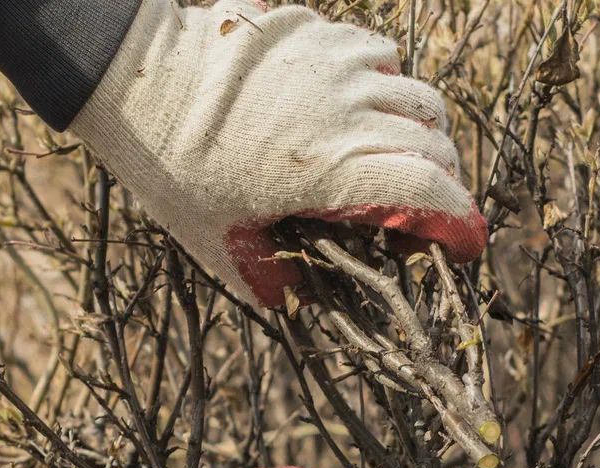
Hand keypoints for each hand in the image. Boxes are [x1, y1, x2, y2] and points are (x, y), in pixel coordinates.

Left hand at [70, 0, 487, 306]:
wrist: (136, 80)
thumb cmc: (171, 167)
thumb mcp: (216, 241)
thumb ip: (261, 276)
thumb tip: (288, 301)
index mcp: (332, 171)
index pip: (429, 189)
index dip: (460, 220)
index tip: (463, 242)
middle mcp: (349, 114)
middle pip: (436, 139)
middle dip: (445, 177)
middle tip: (425, 202)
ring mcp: (336, 67)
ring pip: (416, 92)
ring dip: (422, 127)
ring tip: (400, 149)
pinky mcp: (319, 34)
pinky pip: (379, 55)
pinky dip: (386, 83)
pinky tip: (358, 101)